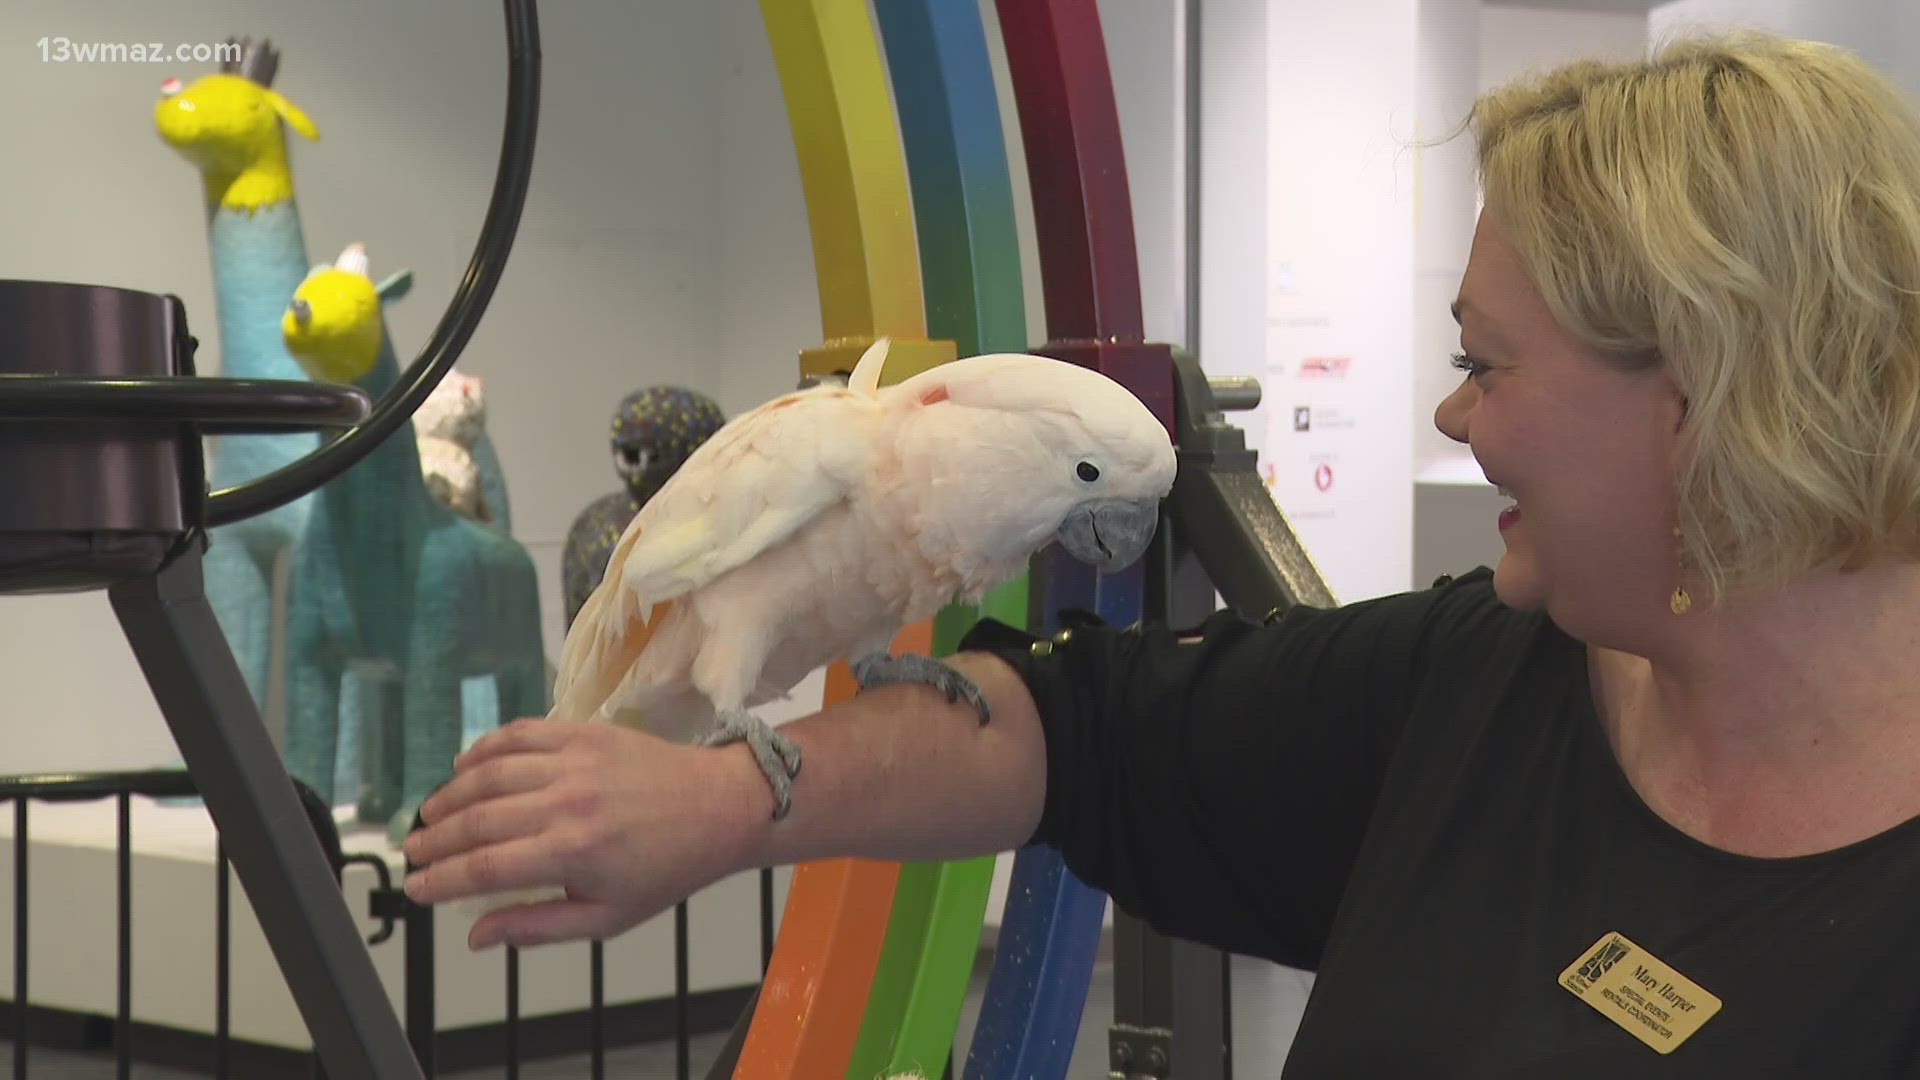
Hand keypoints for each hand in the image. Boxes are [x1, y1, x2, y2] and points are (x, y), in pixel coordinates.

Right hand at [401, 717, 755, 950]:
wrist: (719, 807)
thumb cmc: (667, 867)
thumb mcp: (607, 916)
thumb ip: (537, 927)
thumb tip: (476, 937)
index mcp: (573, 853)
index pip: (484, 869)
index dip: (440, 881)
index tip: (415, 889)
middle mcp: (568, 803)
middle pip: (477, 820)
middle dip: (434, 840)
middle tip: (412, 853)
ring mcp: (575, 762)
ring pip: (490, 774)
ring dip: (450, 795)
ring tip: (430, 816)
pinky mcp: (584, 732)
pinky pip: (520, 734)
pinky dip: (485, 748)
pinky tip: (464, 766)